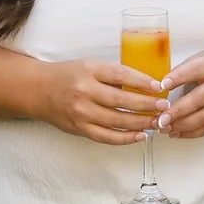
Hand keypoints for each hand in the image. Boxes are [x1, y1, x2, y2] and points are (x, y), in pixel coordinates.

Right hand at [36, 59, 165, 145]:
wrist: (39, 90)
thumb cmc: (69, 75)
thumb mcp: (90, 65)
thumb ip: (112, 74)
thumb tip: (145, 84)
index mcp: (90, 70)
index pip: (121, 75)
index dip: (142, 81)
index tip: (159, 86)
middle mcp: (85, 91)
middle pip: (122, 100)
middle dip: (147, 105)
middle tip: (164, 106)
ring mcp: (81, 112)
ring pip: (117, 121)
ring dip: (141, 123)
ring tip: (158, 122)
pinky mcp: (80, 128)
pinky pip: (106, 137)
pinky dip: (125, 138)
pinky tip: (140, 136)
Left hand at [162, 46, 203, 139]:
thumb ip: (187, 68)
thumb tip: (163, 84)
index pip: (194, 71)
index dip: (177, 78)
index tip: (162, 85)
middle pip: (198, 100)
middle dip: (176, 112)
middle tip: (159, 120)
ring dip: (182, 126)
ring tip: (165, 129)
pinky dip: (193, 133)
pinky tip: (179, 133)